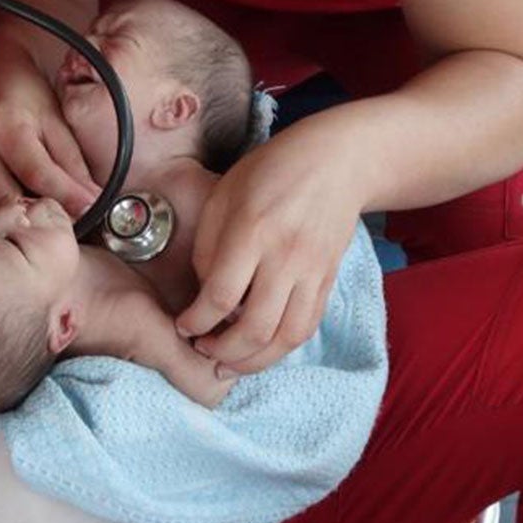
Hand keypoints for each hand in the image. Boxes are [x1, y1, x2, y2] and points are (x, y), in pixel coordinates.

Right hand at [0, 50, 100, 213]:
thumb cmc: (21, 92)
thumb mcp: (54, 119)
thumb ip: (72, 162)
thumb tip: (91, 199)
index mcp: (4, 126)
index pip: (38, 175)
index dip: (67, 197)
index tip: (89, 208)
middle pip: (13, 200)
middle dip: (42, 213)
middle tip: (67, 213)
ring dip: (23, 213)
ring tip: (43, 205)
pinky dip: (5, 207)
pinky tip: (20, 195)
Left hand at [174, 122, 366, 376]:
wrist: (338, 160)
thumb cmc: (272, 171)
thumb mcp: (224, 194)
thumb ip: (208, 247)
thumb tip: (205, 294)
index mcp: (253, 231)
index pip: (220, 296)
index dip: (195, 321)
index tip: (183, 326)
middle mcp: (285, 257)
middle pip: (254, 328)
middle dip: (222, 351)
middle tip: (202, 350)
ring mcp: (312, 272)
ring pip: (285, 338)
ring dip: (254, 361)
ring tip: (229, 362)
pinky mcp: (328, 280)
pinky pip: (306, 327)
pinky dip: (281, 347)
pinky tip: (260, 348)